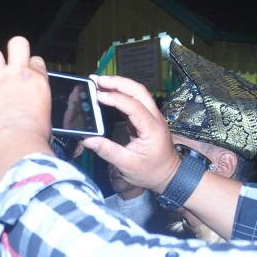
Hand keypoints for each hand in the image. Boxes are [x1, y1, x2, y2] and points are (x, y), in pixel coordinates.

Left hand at [0, 37, 53, 186]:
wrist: (16, 141)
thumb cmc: (33, 135)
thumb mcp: (45, 114)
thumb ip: (36, 102)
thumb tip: (30, 109)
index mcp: (37, 80)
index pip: (36, 60)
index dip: (29, 67)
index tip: (24, 77)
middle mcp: (17, 74)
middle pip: (17, 43)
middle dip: (13, 50)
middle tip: (7, 65)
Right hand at [80, 74, 180, 192]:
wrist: (169, 176)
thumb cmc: (150, 172)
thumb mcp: (127, 166)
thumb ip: (107, 151)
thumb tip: (88, 139)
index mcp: (152, 129)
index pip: (134, 106)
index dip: (115, 98)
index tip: (97, 96)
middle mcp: (155, 117)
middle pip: (139, 91)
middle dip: (118, 82)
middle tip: (96, 80)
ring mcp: (153, 116)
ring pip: (138, 91)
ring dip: (119, 84)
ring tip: (99, 82)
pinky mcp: (147, 117)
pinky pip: (135, 99)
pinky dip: (121, 92)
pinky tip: (107, 92)